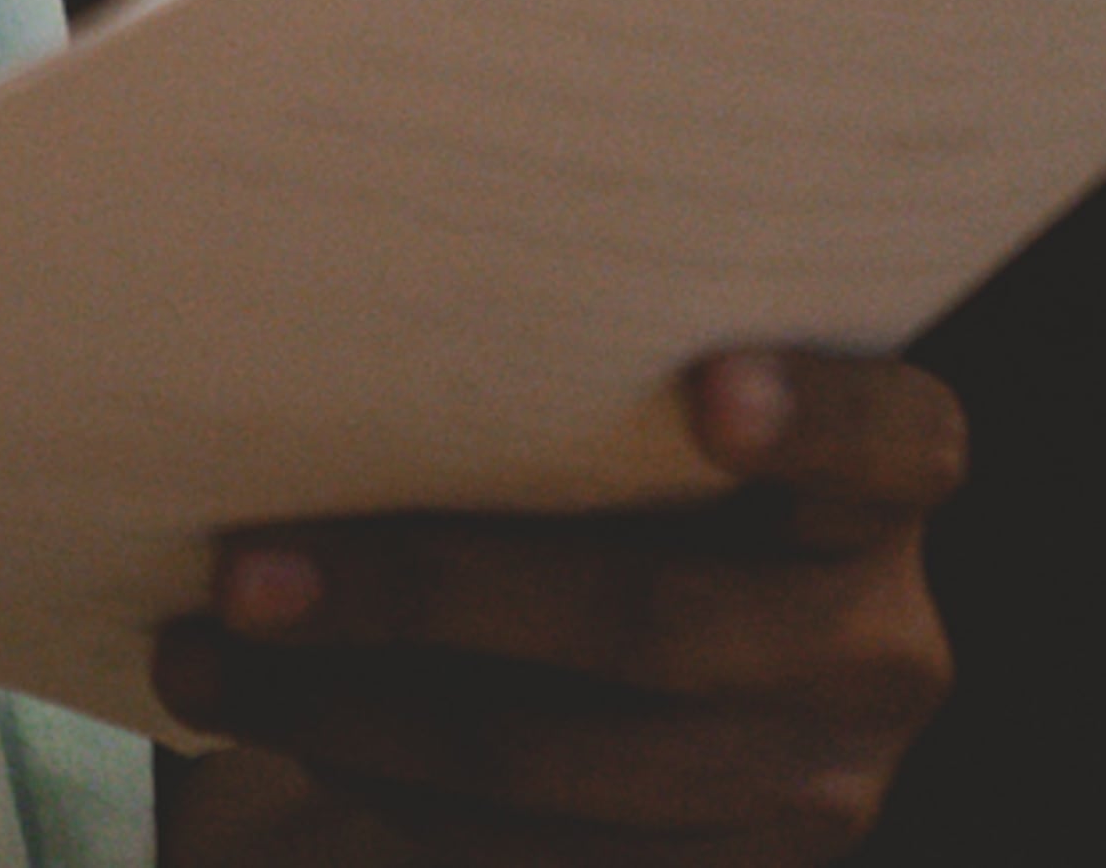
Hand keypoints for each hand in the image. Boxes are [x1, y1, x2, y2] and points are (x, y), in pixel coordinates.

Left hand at [151, 349, 961, 861]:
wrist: (658, 668)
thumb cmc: (615, 457)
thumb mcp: (640, 407)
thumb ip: (580, 366)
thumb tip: (360, 295)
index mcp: (881, 491)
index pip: (898, 439)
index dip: (815, 415)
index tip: (707, 390)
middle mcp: (877, 652)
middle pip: (651, 622)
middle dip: (427, 593)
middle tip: (242, 566)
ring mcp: (809, 796)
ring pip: (562, 764)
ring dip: (356, 714)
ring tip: (206, 655)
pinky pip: (536, 859)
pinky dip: (387, 795)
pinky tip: (273, 731)